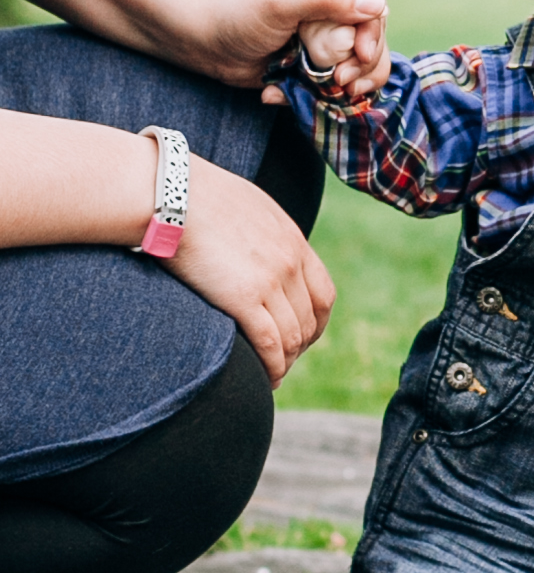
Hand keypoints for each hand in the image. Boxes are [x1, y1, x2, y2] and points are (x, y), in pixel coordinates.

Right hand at [167, 156, 335, 385]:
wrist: (171, 192)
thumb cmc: (194, 195)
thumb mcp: (245, 206)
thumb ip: (260, 231)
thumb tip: (251, 244)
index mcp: (293, 240)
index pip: (323, 294)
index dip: (316, 323)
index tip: (301, 337)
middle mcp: (290, 263)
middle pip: (310, 321)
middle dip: (299, 348)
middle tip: (280, 362)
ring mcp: (271, 281)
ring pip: (292, 338)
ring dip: (285, 362)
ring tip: (272, 375)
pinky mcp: (244, 298)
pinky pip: (270, 345)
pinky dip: (273, 368)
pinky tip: (266, 380)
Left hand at [200, 0, 386, 90]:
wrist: (206, 42)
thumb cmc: (238, 11)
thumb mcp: (281, 0)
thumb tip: (378, 4)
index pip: (371, 2)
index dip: (372, 32)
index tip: (359, 55)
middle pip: (373, 33)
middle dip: (363, 61)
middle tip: (341, 82)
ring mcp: (329, 27)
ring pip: (365, 59)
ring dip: (353, 81)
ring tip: (334, 91)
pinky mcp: (321, 54)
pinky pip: (342, 76)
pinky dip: (328, 91)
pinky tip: (299, 92)